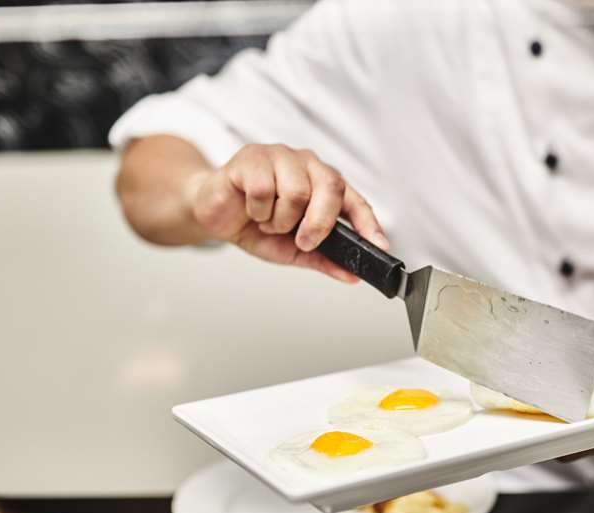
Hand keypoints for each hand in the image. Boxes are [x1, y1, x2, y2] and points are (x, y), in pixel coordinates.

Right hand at [185, 144, 387, 281]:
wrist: (214, 213)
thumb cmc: (255, 224)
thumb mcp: (293, 250)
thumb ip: (323, 259)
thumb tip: (351, 275)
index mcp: (324, 185)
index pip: (355, 202)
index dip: (369, 224)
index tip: (379, 246)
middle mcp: (308, 166)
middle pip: (330, 188)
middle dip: (319, 223)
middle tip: (302, 240)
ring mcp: (281, 157)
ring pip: (296, 192)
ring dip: (280, 219)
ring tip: (268, 220)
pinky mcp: (253, 157)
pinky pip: (263, 189)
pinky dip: (257, 210)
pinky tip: (252, 209)